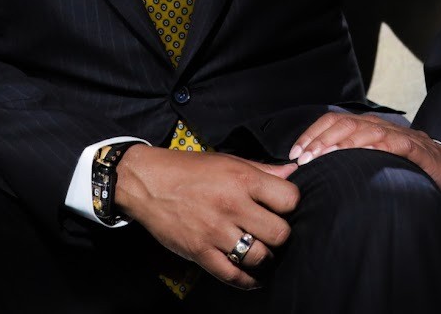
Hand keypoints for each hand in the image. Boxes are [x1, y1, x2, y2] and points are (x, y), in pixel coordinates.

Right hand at [115, 145, 298, 288]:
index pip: (289, 199)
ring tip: (261, 250)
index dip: (290, 203)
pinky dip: (248, 280)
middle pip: (280, 233)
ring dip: (265, 257)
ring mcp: (216, 231)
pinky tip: (252, 275)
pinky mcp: (201, 252)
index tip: (282, 206)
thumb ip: (261, 169)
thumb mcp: (227, 160)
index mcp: (242, 178)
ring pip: (260, 257)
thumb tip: (292, 173)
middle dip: (280, 233)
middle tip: (271, 230)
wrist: (147, 182)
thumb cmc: (188, 168)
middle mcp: (232, 205)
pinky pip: (233, 276)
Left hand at [289, 112, 440, 200]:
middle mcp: (378, 126)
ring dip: (342, 143)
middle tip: (305, 159)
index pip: (331, 122)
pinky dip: (377, 146)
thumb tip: (316, 171)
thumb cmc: (407, 167)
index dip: (311, 134)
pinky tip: (364, 154)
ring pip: (364, 130)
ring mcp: (397, 135)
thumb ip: (351, 160)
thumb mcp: (374, 160)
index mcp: (365, 127)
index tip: (295, 153)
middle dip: (320, 140)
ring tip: (326, 156)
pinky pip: (393, 143)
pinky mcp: (415, 148)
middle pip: (343, 124)